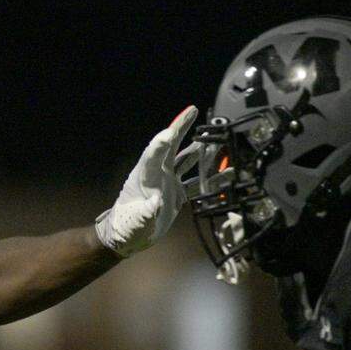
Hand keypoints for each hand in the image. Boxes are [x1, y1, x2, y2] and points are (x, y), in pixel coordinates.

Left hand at [95, 105, 201, 256]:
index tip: (173, 128)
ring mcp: (168, 182)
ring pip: (186, 160)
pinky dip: (210, 176)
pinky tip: (224, 171)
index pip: (154, 153)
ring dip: (200, 149)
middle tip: (193, 111)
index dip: (163, 141)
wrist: (126, 238)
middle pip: (171, 146)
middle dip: (181, 128)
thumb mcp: (134, 220)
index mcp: (144, 176)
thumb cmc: (125, 226)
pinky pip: (196, 181)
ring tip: (215, 137)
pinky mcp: (176, 194)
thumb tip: (156, 202)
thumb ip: (145, 212)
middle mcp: (157, 174)